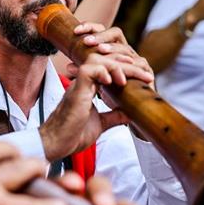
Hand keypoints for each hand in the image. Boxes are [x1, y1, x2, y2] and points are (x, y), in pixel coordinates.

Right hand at [41, 24, 153, 159]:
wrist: (56, 145)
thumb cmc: (73, 135)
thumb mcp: (101, 124)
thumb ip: (114, 116)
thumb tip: (130, 113)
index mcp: (90, 87)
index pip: (111, 68)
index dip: (128, 69)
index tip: (145, 79)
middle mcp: (84, 82)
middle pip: (107, 59)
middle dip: (129, 64)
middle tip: (147, 75)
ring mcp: (79, 85)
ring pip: (98, 59)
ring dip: (118, 65)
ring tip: (130, 78)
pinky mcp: (75, 91)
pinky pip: (89, 70)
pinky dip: (103, 72)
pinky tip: (114, 81)